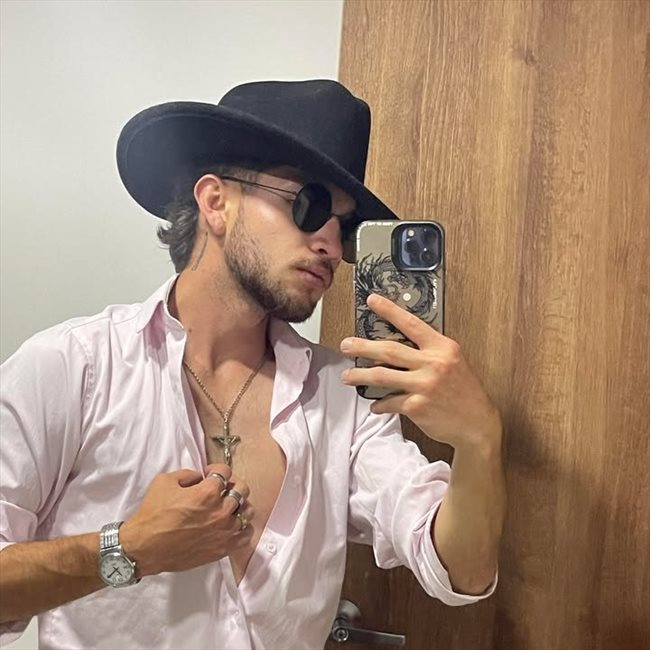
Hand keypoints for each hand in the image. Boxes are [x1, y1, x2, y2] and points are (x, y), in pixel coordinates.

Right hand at [120, 463, 253, 576]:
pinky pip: (246, 535)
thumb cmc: (152, 515)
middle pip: (241, 489)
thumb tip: (200, 477)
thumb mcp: (165, 481)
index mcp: (207, 493)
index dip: (216, 469)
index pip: (225, 471)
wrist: (144, 548)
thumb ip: (188, 474)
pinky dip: (242, 528)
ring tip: (228, 506)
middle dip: (231, 484)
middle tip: (220, 488)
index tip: (209, 474)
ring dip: (239, 505)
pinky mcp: (223, 549)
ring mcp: (224, 531)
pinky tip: (232, 525)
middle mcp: (220, 511)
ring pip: (248, 511)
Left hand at [339, 293, 501, 450]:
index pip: (411, 323)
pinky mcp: (417, 406)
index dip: (389, 310)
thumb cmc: (464, 391)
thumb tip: (396, 348)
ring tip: (347, 377)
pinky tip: (374, 405)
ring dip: (360, 376)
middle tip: (346, 345)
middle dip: (362, 347)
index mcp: (442, 347)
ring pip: (382, 376)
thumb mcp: (453, 362)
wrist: (477, 423)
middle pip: (389, 350)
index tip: (372, 300)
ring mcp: (424, 385)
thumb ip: (430, 352)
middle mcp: (433, 363)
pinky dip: (379, 404)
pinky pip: (389, 402)